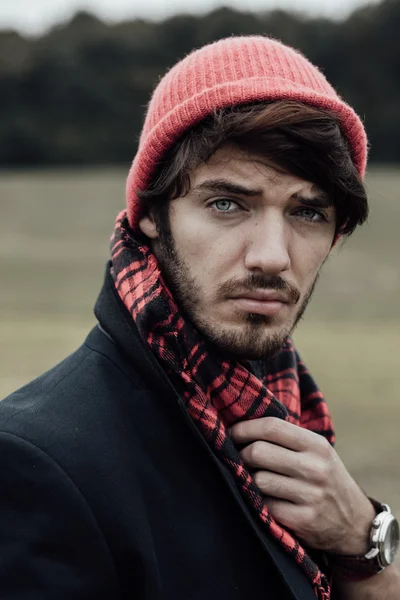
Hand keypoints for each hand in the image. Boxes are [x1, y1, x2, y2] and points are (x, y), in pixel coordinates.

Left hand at [229, 417, 375, 554]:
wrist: (356, 524)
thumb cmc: (326, 480)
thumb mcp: (317, 453)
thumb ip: (287, 439)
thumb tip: (243, 426)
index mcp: (316, 445)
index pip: (271, 427)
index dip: (244, 428)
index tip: (230, 433)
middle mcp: (315, 468)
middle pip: (259, 452)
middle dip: (241, 455)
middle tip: (236, 459)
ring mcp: (311, 495)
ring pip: (258, 480)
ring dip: (248, 480)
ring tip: (252, 480)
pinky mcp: (304, 520)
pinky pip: (266, 506)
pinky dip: (259, 503)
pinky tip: (264, 501)